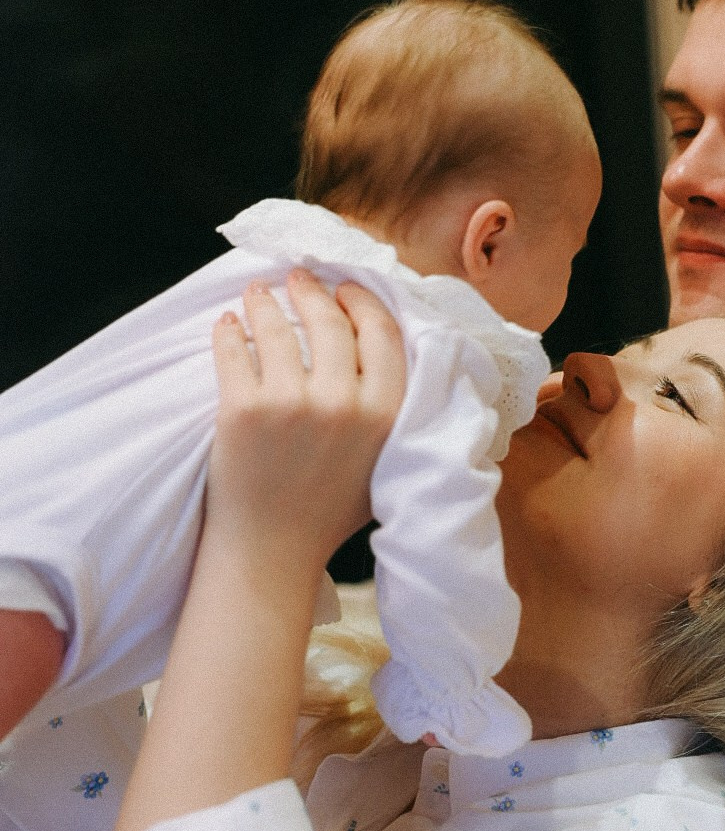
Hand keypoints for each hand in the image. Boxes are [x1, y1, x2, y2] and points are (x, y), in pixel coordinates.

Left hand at [207, 270, 404, 577]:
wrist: (271, 551)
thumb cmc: (328, 510)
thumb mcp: (383, 461)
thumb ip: (390, 410)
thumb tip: (380, 344)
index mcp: (384, 415)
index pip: (382, 333)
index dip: (362, 303)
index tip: (345, 291)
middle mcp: (341, 404)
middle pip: (329, 321)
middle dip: (311, 291)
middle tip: (299, 279)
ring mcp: (289, 404)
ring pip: (276, 326)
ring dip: (265, 301)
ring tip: (257, 293)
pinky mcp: (241, 409)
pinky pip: (232, 349)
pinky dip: (228, 331)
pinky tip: (227, 324)